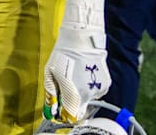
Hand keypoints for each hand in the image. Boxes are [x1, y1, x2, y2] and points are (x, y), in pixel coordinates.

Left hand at [43, 0, 109, 122]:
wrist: (82, 39)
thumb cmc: (63, 54)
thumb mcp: (50, 74)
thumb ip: (51, 94)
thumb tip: (51, 109)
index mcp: (74, 94)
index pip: (70, 116)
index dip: (63, 113)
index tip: (59, 106)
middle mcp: (88, 94)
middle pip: (79, 109)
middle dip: (71, 103)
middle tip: (64, 88)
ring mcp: (99, 89)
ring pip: (88, 100)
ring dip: (80, 94)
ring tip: (74, 77)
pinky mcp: (105, 83)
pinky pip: (95, 92)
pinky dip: (89, 87)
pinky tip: (83, 75)